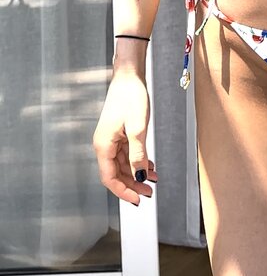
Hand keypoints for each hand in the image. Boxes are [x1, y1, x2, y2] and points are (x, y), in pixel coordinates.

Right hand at [92, 70, 157, 205]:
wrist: (129, 76)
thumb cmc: (130, 96)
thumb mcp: (137, 129)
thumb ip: (138, 155)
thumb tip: (140, 176)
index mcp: (103, 145)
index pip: (109, 178)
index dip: (123, 191)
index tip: (137, 200)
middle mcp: (104, 144)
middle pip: (116, 173)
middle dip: (132, 184)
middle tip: (149, 193)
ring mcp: (111, 138)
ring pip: (122, 164)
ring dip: (137, 173)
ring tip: (153, 180)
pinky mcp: (118, 132)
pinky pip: (126, 153)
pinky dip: (137, 161)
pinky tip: (149, 165)